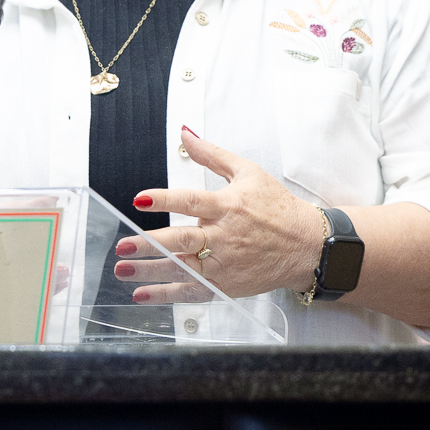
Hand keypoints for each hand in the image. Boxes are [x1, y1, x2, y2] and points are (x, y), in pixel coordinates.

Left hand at [112, 126, 324, 303]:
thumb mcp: (248, 172)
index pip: (191, 201)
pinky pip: (192, 291)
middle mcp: (225, 237)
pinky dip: (167, 295)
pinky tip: (142, 295)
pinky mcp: (226, 285)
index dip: (164, 200)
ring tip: (123, 270)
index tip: (140, 200)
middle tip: (123, 245)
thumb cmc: (277, 207)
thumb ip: (212, 154)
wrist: (306, 245)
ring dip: (151, 272)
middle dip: (150, 243)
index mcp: (229, 206)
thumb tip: (185, 134)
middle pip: (183, 240)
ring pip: (183, 269)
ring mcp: (226, 264)